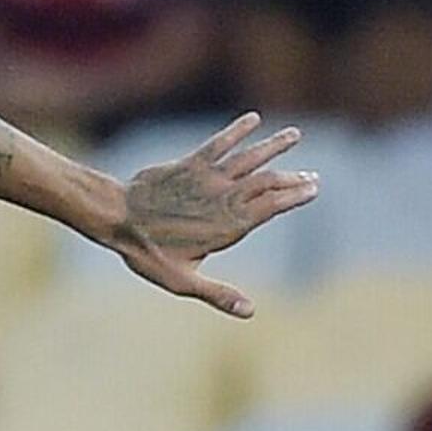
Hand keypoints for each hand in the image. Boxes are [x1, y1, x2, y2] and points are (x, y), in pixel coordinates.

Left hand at [105, 113, 317, 317]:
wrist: (118, 218)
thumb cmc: (149, 254)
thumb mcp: (184, 282)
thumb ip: (218, 294)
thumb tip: (250, 311)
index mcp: (227, 226)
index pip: (271, 207)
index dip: (294, 197)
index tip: (313, 190)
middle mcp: (224, 198)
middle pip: (267, 182)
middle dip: (292, 177)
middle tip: (313, 175)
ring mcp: (209, 177)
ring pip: (250, 157)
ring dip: (274, 146)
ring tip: (295, 135)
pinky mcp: (192, 163)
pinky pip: (220, 143)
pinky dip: (238, 130)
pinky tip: (253, 119)